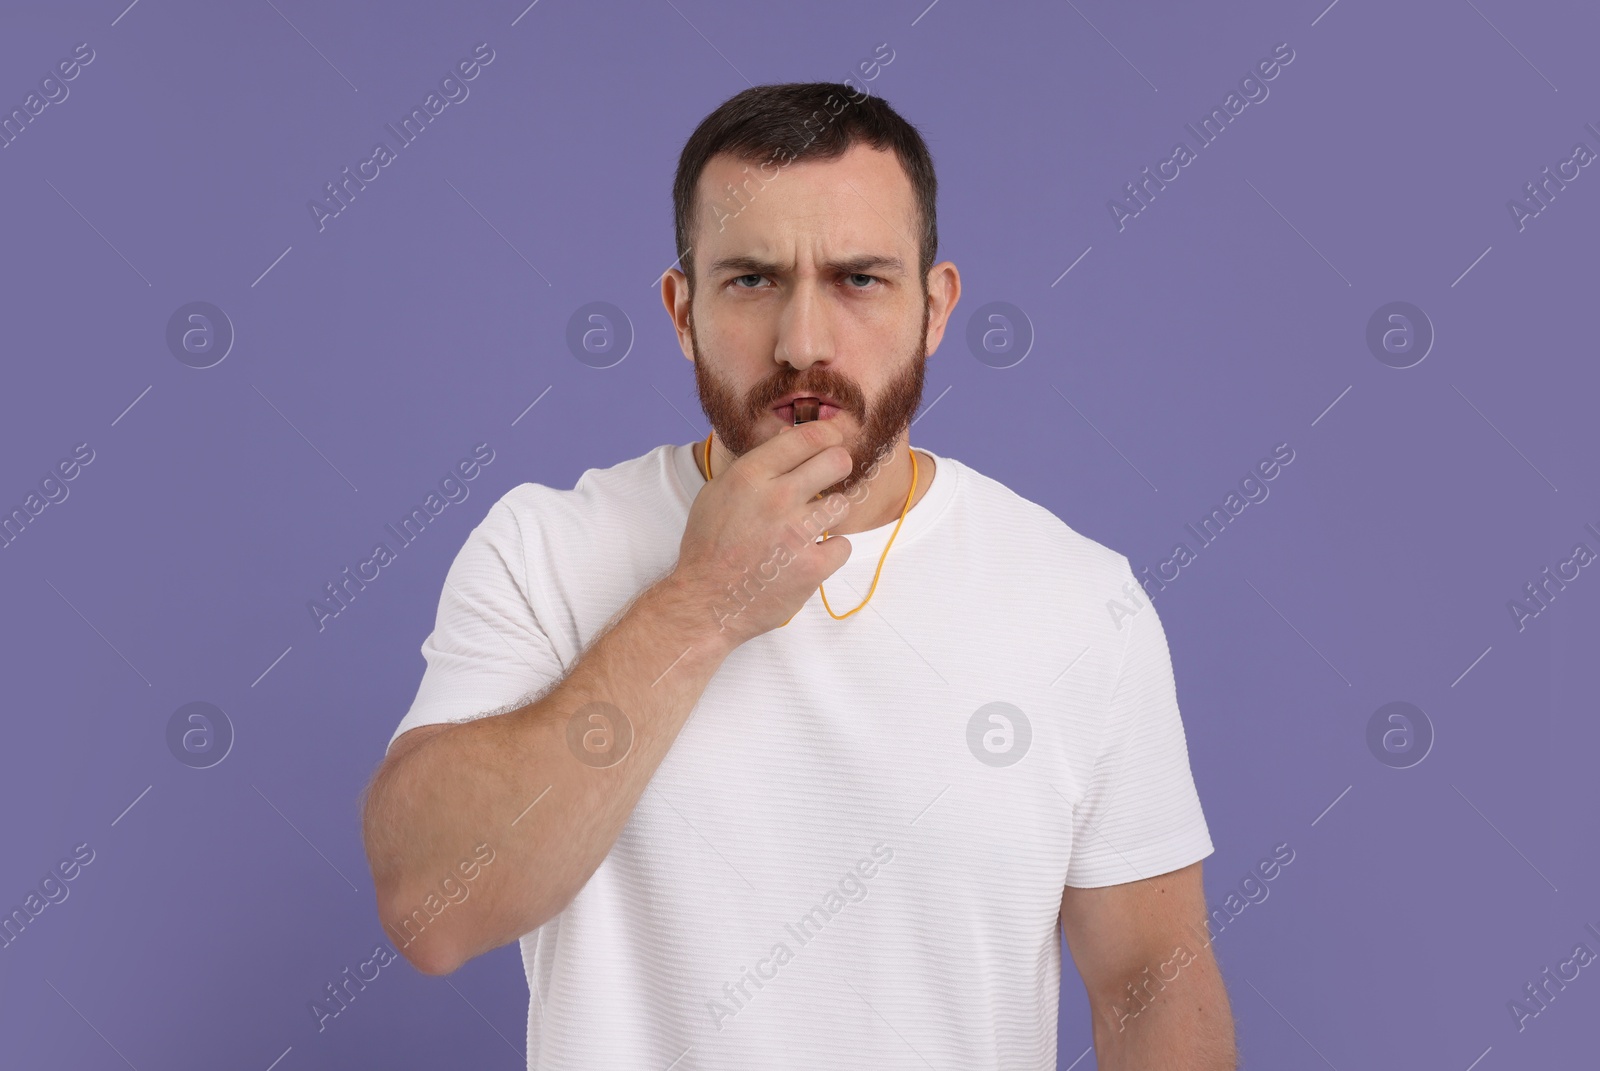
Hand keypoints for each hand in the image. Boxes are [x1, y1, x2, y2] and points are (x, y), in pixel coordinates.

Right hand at [671, 421, 854, 645]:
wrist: (705, 603)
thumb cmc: (709, 547)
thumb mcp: (717, 493)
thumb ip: (755, 466)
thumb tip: (789, 437)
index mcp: (750, 476)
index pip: (807, 437)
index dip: (827, 435)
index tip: (832, 440)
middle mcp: (776, 499)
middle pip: (836, 461)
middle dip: (838, 466)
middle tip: (831, 477)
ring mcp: (797, 534)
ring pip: (843, 503)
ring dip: (830, 513)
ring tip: (809, 526)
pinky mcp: (812, 567)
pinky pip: (842, 546)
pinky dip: (828, 552)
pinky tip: (807, 556)